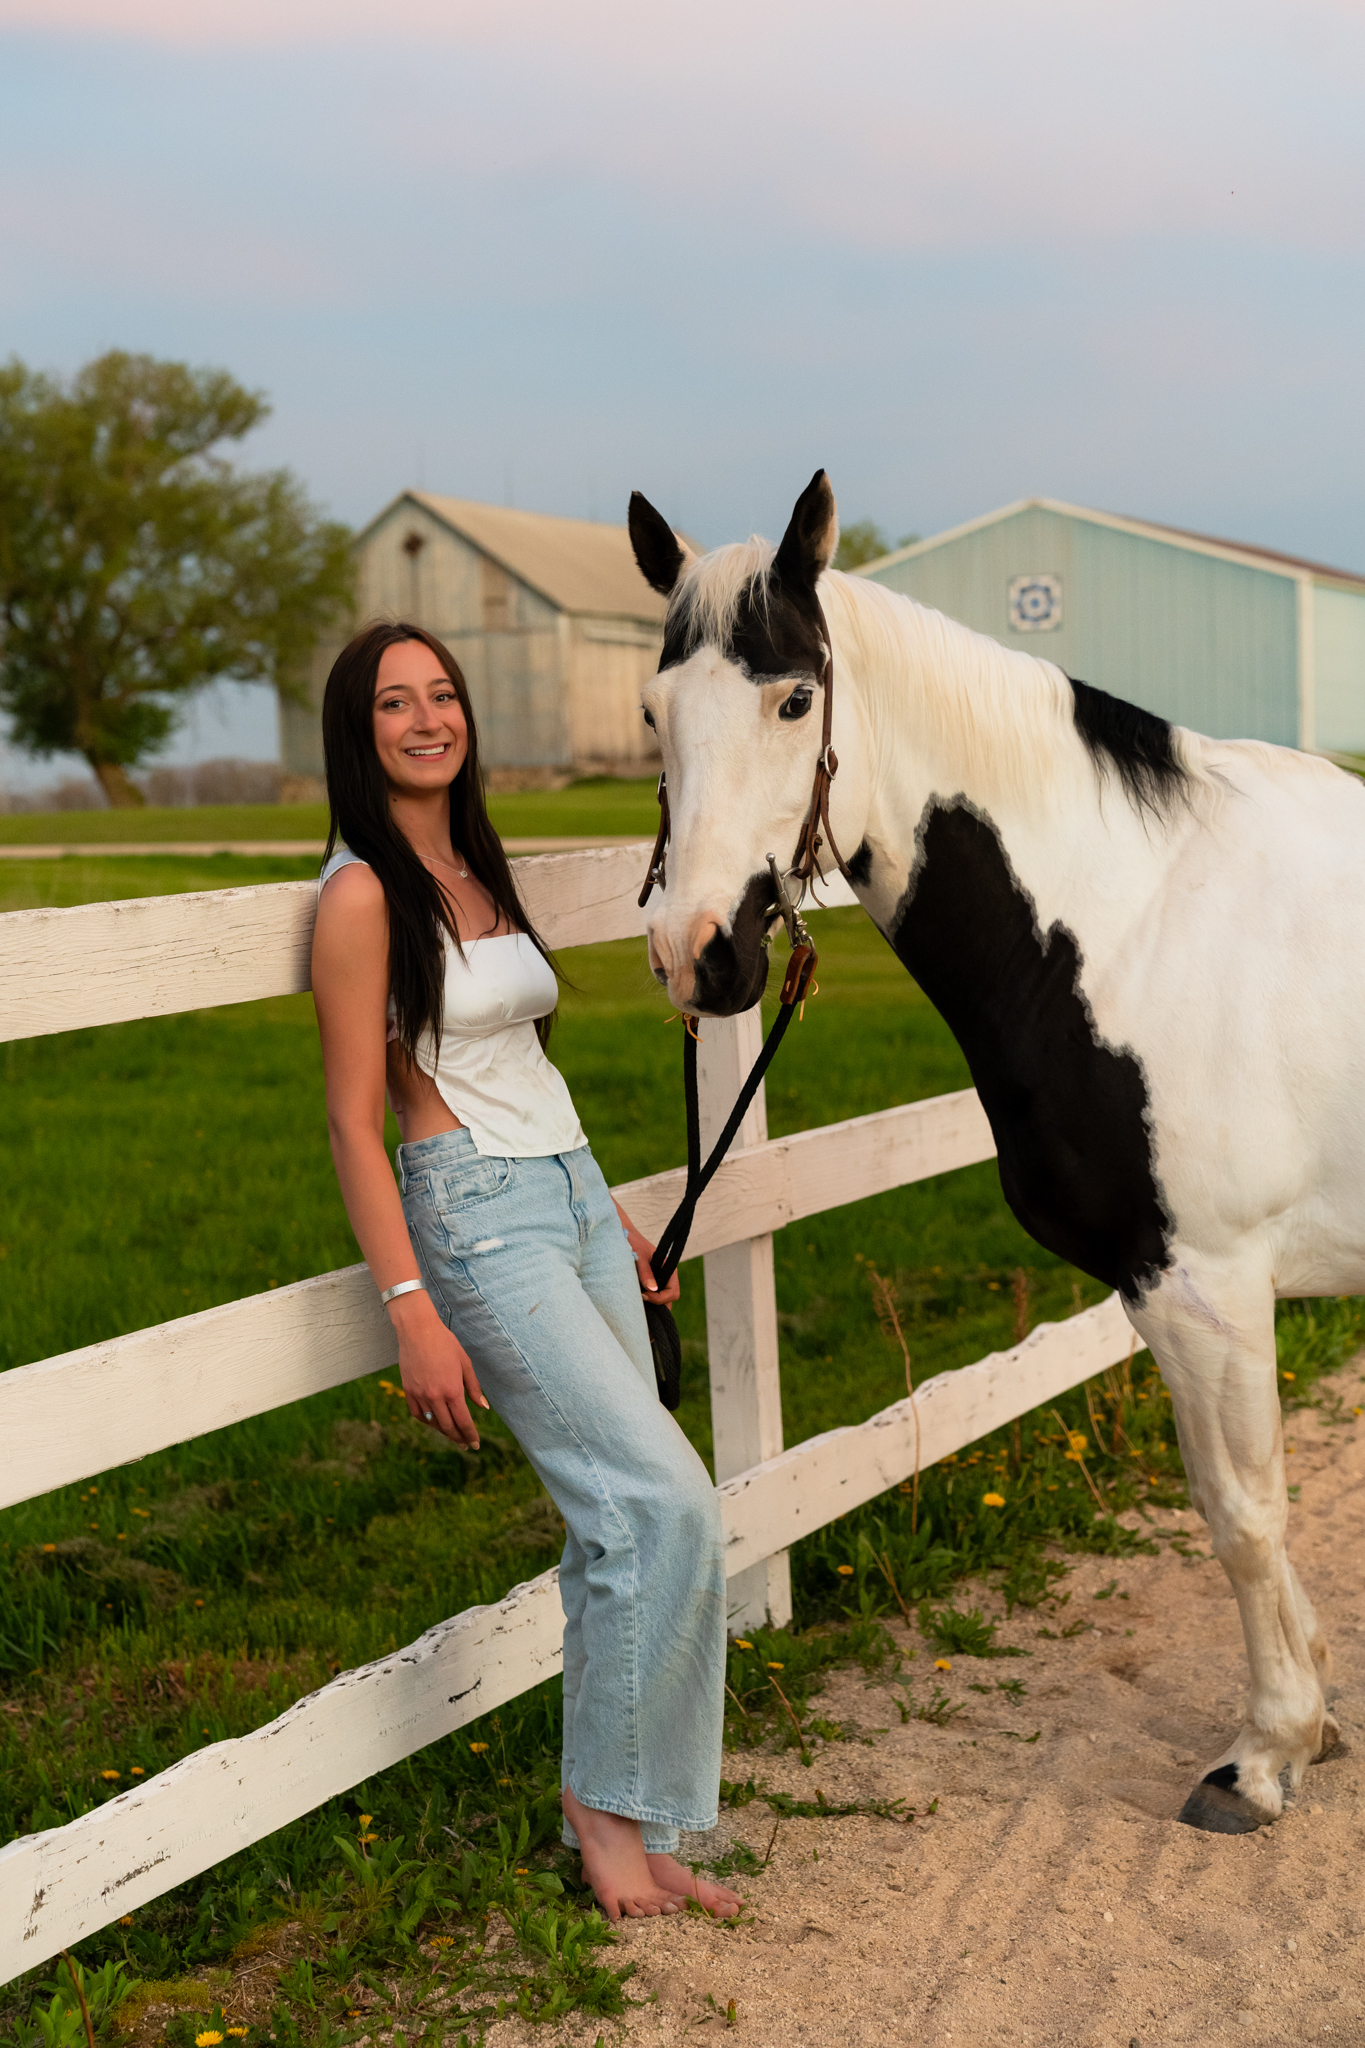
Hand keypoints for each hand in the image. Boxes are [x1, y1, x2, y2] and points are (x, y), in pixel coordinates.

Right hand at [389, 1293, 488, 1446]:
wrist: (418, 1331)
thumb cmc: (445, 1344)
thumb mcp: (465, 1363)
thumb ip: (474, 1387)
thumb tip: (483, 1407)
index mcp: (452, 1390)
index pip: (463, 1421)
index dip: (470, 1435)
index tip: (475, 1444)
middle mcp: (435, 1397)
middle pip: (448, 1427)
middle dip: (458, 1438)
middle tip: (465, 1445)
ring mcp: (420, 1395)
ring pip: (432, 1423)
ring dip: (443, 1432)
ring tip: (452, 1435)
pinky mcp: (408, 1391)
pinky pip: (418, 1414)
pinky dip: (427, 1421)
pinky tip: (434, 1422)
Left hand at [614, 1204, 679, 1307]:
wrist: (624, 1235)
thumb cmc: (633, 1242)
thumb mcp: (639, 1256)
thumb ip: (645, 1272)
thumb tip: (652, 1289)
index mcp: (669, 1269)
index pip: (672, 1292)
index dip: (660, 1298)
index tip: (643, 1296)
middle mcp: (665, 1277)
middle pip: (668, 1300)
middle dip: (657, 1307)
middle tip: (641, 1312)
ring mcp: (657, 1281)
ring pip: (660, 1302)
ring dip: (651, 1307)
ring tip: (638, 1311)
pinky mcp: (647, 1284)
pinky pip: (650, 1297)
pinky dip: (645, 1304)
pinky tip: (634, 1304)